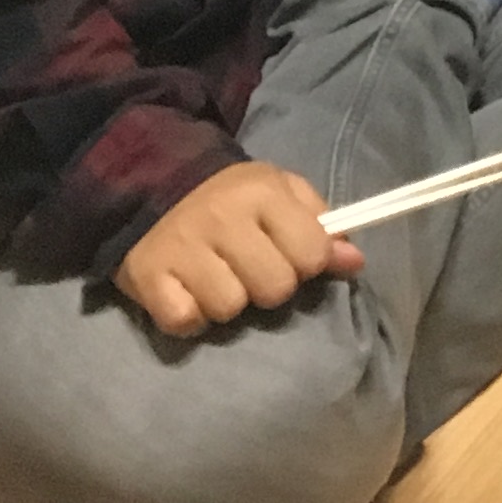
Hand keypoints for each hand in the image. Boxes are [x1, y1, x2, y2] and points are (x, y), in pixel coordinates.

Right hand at [114, 160, 356, 336]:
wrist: (151, 182)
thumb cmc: (229, 194)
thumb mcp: (280, 192)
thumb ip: (319, 224)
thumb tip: (354, 262)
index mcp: (263, 194)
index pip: (312, 253)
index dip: (308, 263)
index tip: (292, 256)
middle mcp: (224, 220)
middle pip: (274, 288)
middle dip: (269, 286)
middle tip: (251, 270)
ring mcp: (183, 250)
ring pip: (229, 308)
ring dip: (226, 302)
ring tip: (216, 278)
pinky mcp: (147, 278)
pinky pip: (183, 321)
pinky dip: (188, 315)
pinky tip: (187, 292)